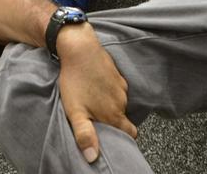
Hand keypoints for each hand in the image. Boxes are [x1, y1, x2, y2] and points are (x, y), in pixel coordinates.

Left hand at [56, 23, 135, 163]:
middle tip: (96, 120)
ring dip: (109, 106)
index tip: (114, 140)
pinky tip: (94, 88)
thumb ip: (85, 135)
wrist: (80, 49)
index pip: (131, 133)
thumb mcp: (75, 112)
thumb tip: (92, 158)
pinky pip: (116, 90)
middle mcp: (122, 101)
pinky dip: (108, 92)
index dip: (125, 139)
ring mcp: (121, 87)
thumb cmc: (75, 81)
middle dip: (113, 122)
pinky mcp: (117, 75)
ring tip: (92, 103)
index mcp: (114, 113)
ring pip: (119, 103)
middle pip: (123, 119)